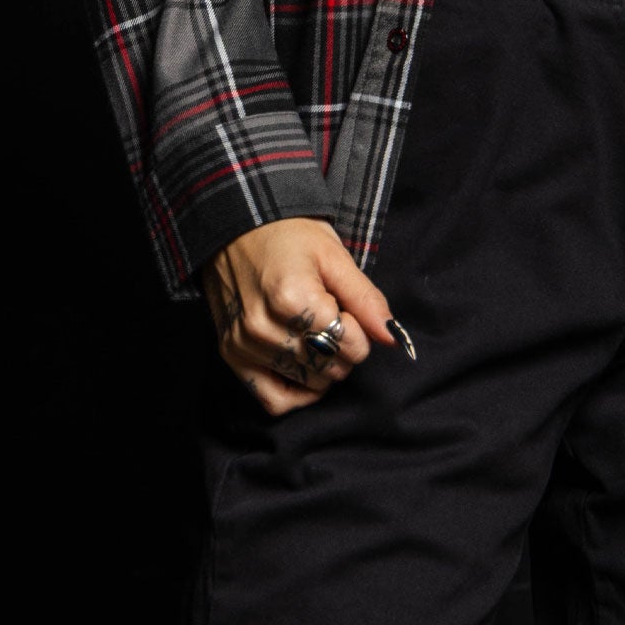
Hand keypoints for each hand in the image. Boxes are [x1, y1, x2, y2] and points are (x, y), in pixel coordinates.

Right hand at [201, 215, 405, 415]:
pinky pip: (272, 400)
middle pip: (331, 368)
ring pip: (309, 384)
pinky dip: (296, 393)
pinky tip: (305, 370)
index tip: (347, 308)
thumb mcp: (333, 256)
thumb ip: (365, 299)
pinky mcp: (231, 354)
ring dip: (323, 367)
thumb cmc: (288, 233)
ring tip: (315, 333)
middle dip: (344, 348)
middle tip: (332, 318)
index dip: (360, 330)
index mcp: (293, 297)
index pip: (351, 346)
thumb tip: (392, 337)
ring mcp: (244, 344)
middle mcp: (264, 327)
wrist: (238, 224)